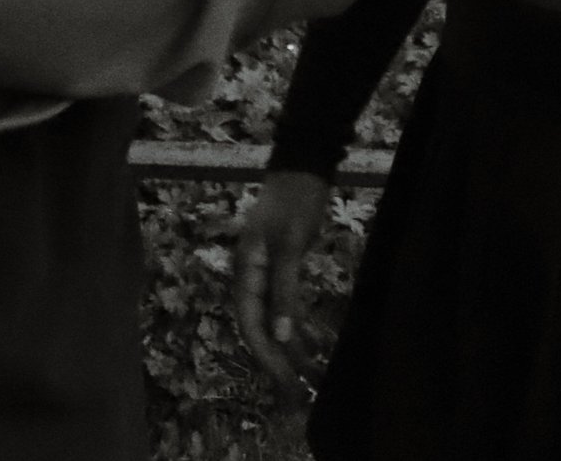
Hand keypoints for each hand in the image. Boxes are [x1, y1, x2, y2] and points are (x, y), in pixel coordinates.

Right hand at [233, 169, 330, 392]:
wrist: (303, 166)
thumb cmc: (293, 201)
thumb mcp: (289, 245)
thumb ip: (284, 290)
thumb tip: (282, 336)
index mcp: (245, 273)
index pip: (250, 325)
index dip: (266, 356)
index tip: (284, 383)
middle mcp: (253, 279)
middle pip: (262, 329)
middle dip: (279, 362)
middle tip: (299, 393)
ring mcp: (268, 275)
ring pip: (277, 322)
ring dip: (293, 349)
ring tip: (313, 378)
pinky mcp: (285, 271)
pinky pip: (289, 308)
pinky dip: (300, 328)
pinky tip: (315, 346)